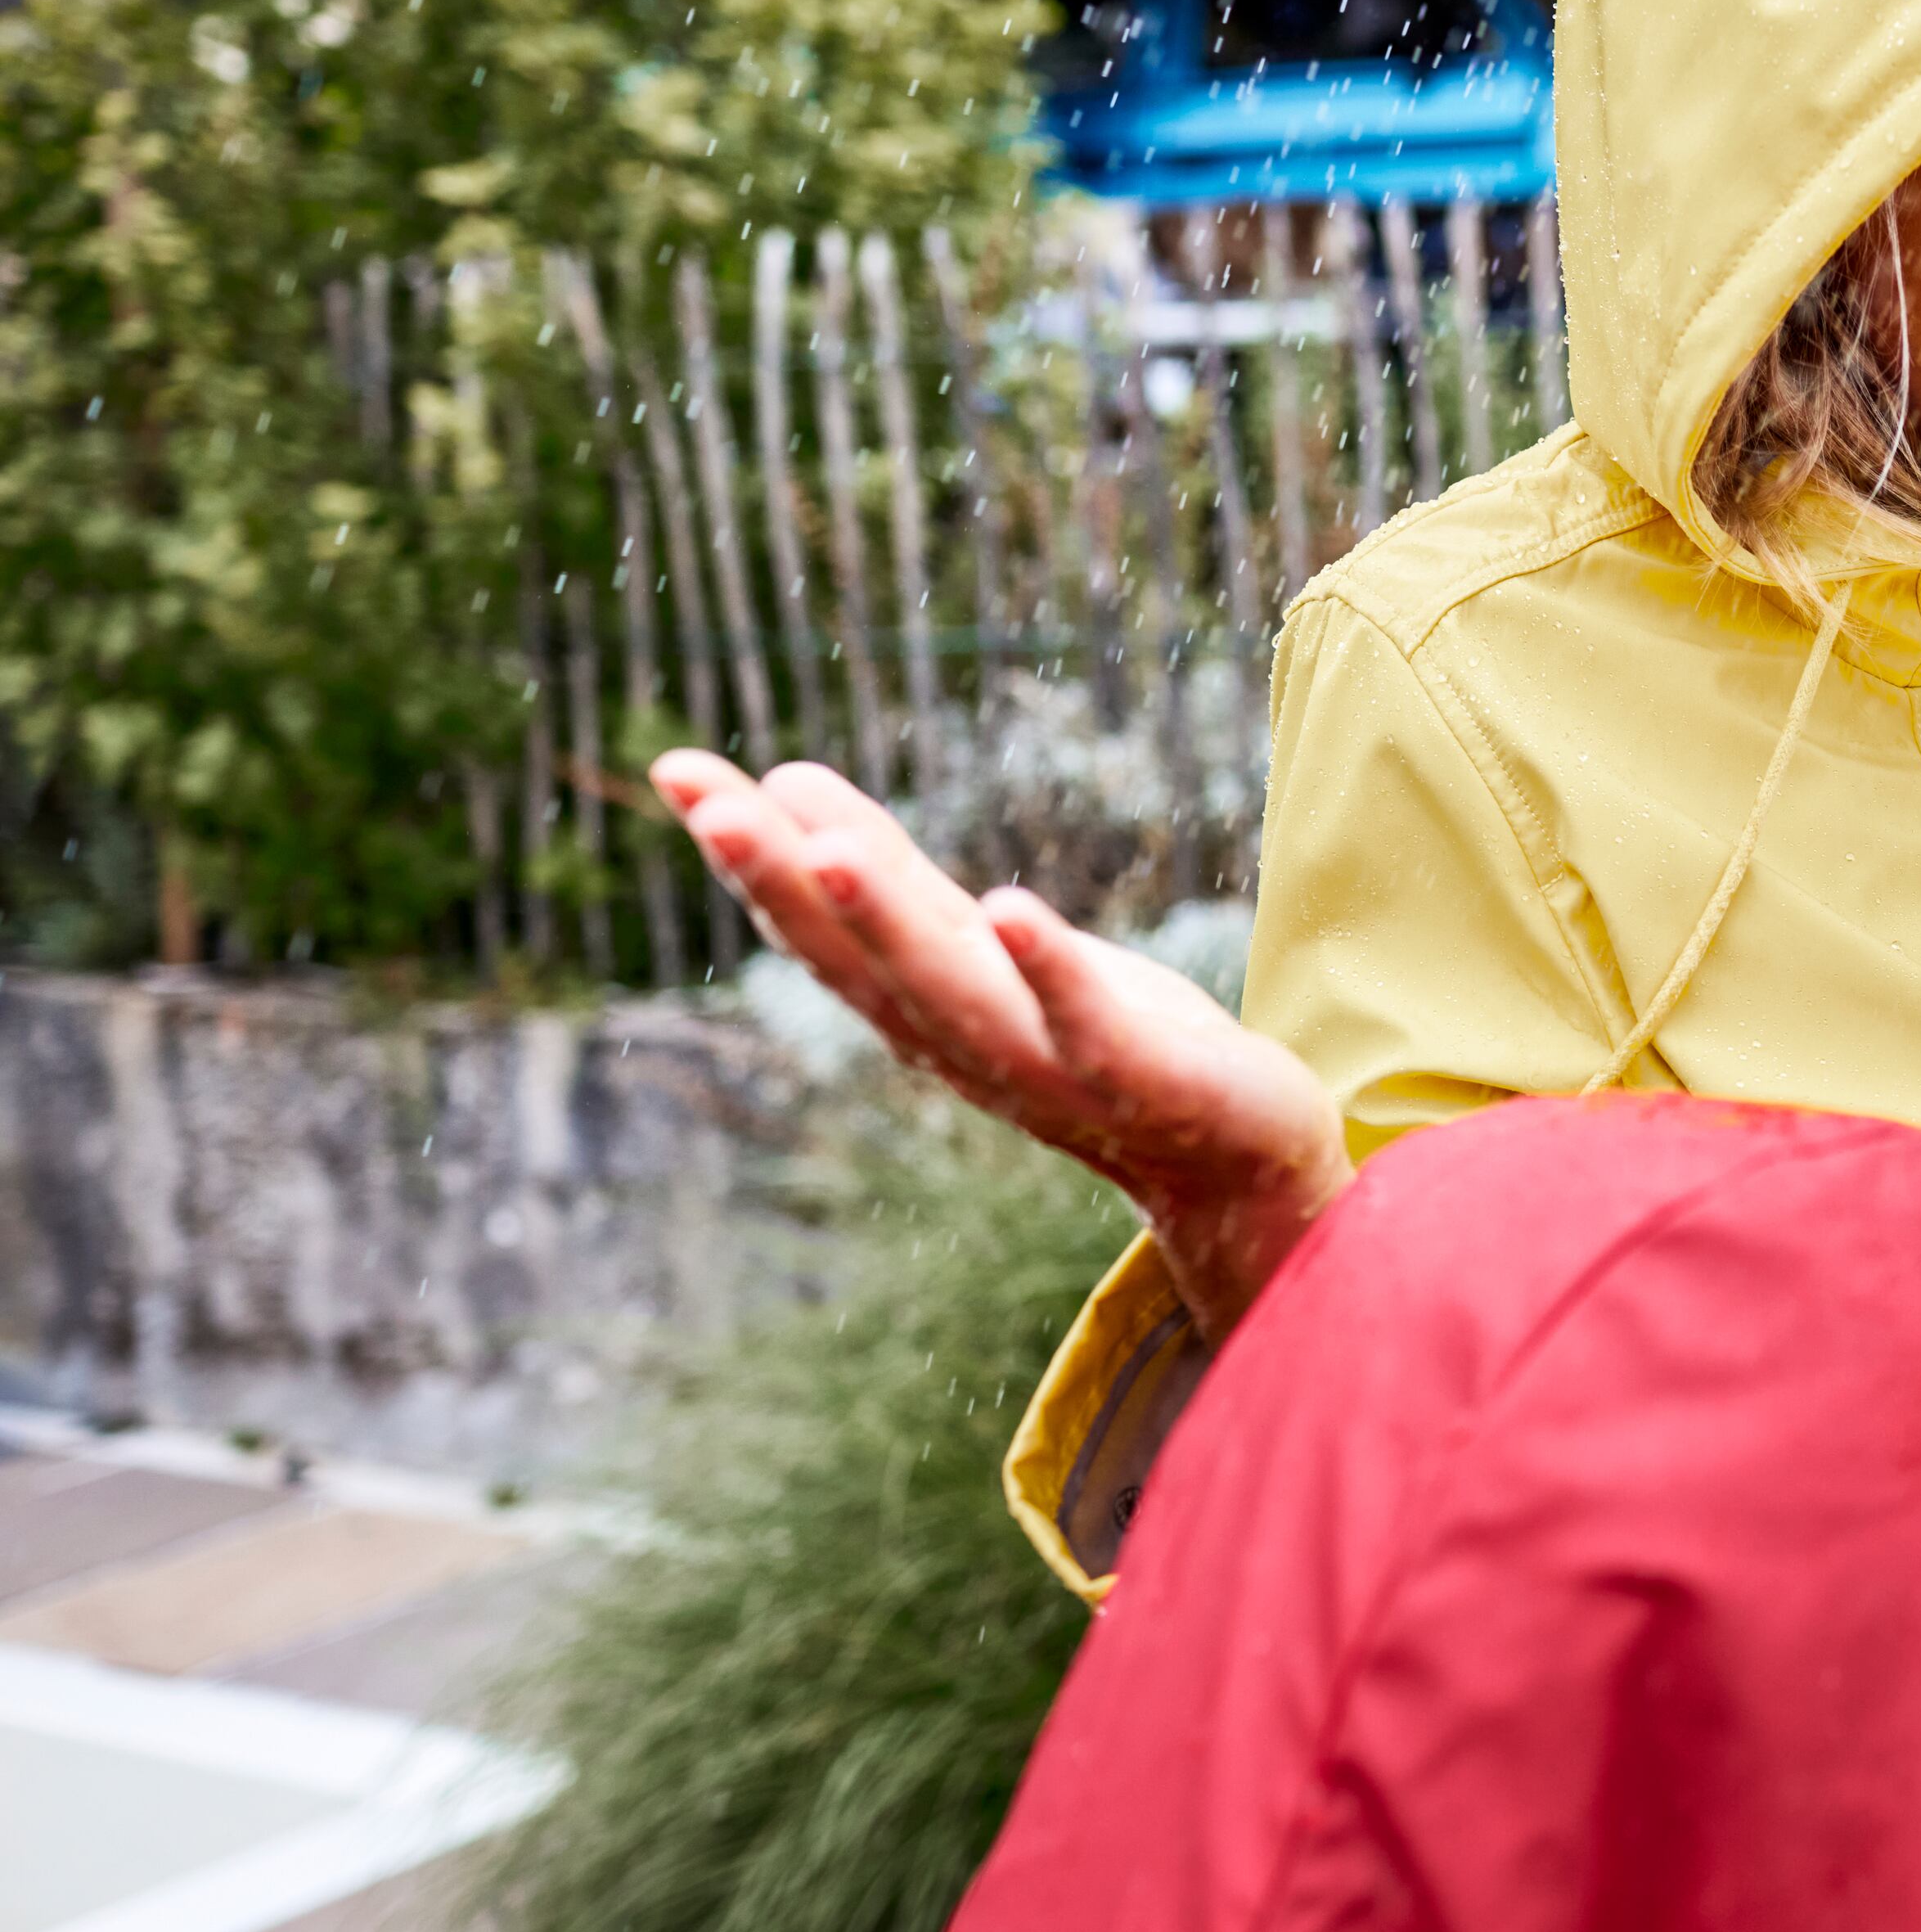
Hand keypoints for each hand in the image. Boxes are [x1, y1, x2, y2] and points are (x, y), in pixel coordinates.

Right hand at [651, 752, 1349, 1334]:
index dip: (751, 854)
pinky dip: (1046, 971)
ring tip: (828, 849)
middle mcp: (964, 1043)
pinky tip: (1010, 906)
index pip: (822, 924)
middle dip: (784, 883)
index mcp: (924, 1006)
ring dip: (888, 924)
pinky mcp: (1139, 1075)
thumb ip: (894, 880)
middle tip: (711, 802)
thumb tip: (786, 782)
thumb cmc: (1104, 1041)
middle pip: (862, 959)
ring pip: (952, 992)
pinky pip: (1085, 1022)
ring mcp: (1048, 1065)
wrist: (1232, 1160)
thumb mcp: (986, 949)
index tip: (677, 771)